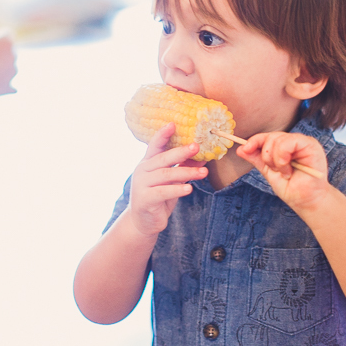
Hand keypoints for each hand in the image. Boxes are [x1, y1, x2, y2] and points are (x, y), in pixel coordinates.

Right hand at [127, 123, 205, 237]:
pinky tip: (189, 189)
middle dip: (181, 151)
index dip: (163, 134)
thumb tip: (203, 158)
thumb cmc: (159, 197)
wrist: (144, 222)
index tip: (173, 124)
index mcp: (148, 163)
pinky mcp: (145, 199)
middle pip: (163, 158)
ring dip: (186, 173)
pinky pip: (163, 192)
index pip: (154, 145)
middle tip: (197, 146)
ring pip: (166, 175)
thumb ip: (184, 168)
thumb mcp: (173, 181)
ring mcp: (141, 184)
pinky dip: (177, 190)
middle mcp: (142, 170)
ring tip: (204, 173)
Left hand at [237, 131, 329, 213]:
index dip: (254, 141)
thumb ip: (257, 159)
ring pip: (278, 139)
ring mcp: (303, 142)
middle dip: (267, 156)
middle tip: (275, 170)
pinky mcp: (311, 145)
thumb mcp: (269, 172)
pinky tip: (288, 170)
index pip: (267, 137)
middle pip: (271, 136)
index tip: (244, 149)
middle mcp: (295, 142)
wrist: (305, 202)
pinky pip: (289, 142)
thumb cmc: (291, 188)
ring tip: (285, 173)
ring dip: (276, 160)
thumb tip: (240, 149)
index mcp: (286, 146)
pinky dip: (283, 158)